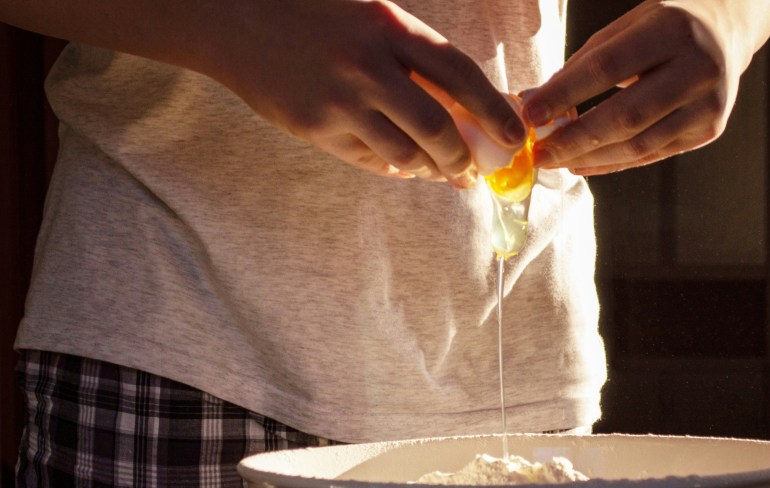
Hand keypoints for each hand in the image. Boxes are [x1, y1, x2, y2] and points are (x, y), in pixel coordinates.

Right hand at [212, 0, 525, 185]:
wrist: (235, 20)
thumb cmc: (315, 17)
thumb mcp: (370, 19)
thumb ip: (414, 59)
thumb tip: (464, 109)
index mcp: (389, 27)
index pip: (459, 73)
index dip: (493, 110)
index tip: (514, 136)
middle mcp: (367, 65)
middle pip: (437, 127)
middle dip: (462, 155)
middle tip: (471, 168)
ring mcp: (339, 102)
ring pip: (405, 153)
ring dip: (429, 168)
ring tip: (439, 169)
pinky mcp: (316, 129)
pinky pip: (370, 159)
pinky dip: (393, 165)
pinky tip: (401, 163)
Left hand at [521, 0, 757, 175]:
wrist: (727, 32)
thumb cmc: (664, 27)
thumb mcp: (628, 27)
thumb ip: (584, 63)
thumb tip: (535, 102)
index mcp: (672, 31)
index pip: (607, 67)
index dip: (564, 94)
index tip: (529, 114)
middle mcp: (697, 69)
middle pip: (625, 116)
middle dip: (574, 139)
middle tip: (540, 153)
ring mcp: (708, 104)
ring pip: (639, 144)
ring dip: (591, 158)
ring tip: (557, 160)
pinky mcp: (709, 130)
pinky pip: (652, 154)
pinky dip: (614, 163)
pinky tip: (585, 164)